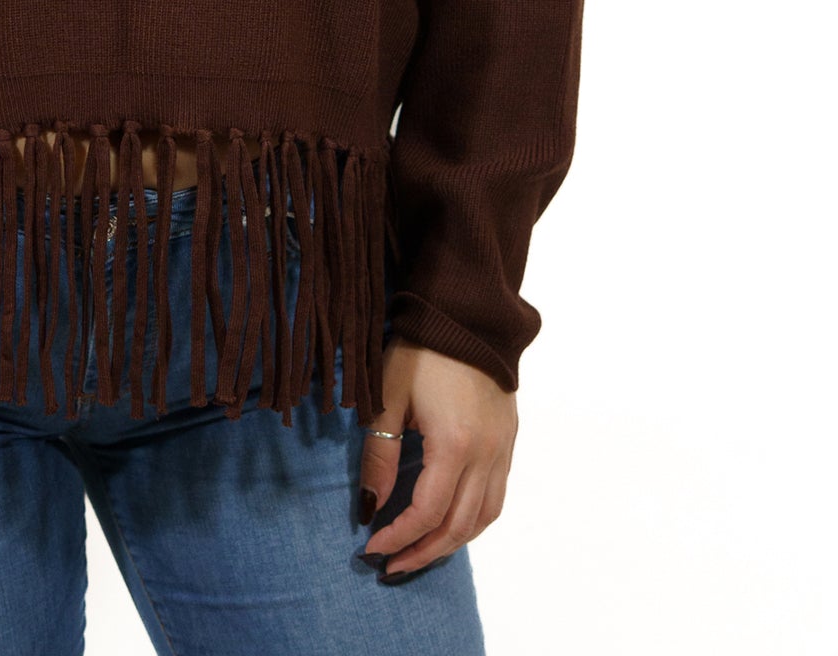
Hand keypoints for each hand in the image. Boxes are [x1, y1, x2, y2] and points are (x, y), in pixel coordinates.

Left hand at [358, 339, 516, 577]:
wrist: (468, 314)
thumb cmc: (422, 348)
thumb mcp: (389, 395)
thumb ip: (379, 454)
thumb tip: (370, 506)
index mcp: (455, 444)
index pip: (426, 513)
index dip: (398, 538)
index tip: (370, 548)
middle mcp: (486, 454)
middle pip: (458, 526)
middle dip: (422, 552)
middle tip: (391, 565)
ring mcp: (502, 449)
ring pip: (484, 518)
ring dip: (451, 542)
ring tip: (419, 551)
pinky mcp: (508, 440)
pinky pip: (496, 497)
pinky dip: (473, 519)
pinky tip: (450, 521)